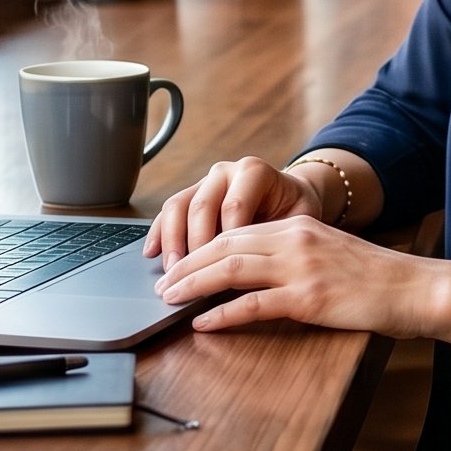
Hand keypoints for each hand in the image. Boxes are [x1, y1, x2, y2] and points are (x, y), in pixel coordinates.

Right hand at [147, 155, 327, 266]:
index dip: (225, 240)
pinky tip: (152, 255)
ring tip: (172, 273)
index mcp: (254, 172)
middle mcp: (226, 172)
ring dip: (172, 241)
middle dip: (194, 245)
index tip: (222, 271)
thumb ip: (277, 237)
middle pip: (201, 206)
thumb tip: (254, 271)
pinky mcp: (191, 195)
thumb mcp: (298, 221)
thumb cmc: (296, 213)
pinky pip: (168, 211)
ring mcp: (205, 182)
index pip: (233, 206)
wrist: (292, 196)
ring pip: (178, 206)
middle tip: (191, 278)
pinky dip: (159, 233)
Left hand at [158, 214, 450, 337]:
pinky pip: (254, 305)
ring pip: (231, 269)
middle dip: (188, 265)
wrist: (414, 288)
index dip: (201, 247)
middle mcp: (295, 240)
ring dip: (194, 284)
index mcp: (299, 226)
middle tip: (163, 283)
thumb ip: (293, 255)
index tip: (179, 264)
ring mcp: (302, 268)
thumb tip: (252, 273)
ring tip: (170, 299)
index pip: (236, 231)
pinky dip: (223, 314)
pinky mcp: (309, 298)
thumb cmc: (375, 278)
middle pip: (225, 246)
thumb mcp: (329, 252)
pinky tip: (203, 322)